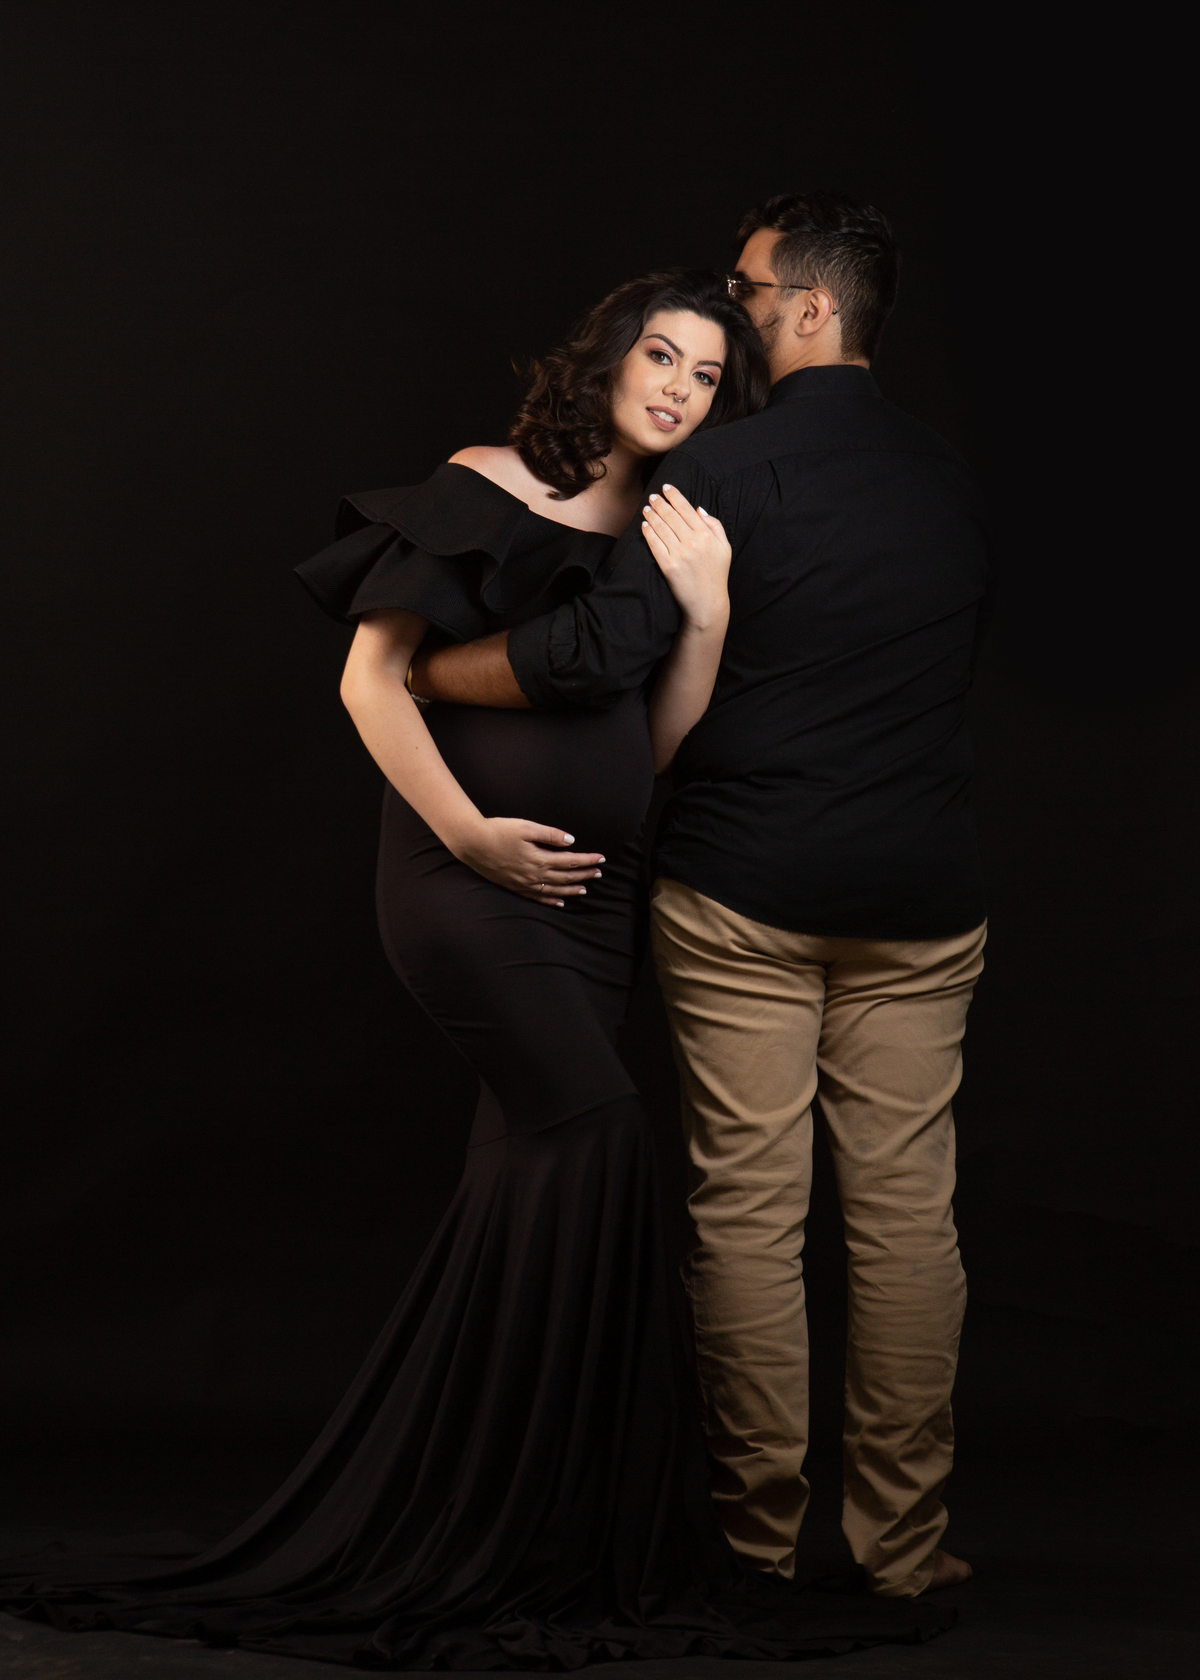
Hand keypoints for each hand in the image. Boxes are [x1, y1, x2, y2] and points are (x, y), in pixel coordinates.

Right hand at [451, 817, 603, 905]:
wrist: (472, 843)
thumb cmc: (498, 831)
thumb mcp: (526, 827)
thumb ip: (550, 834)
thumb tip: (571, 841)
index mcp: (539, 858)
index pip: (570, 861)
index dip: (587, 860)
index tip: (601, 858)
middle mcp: (534, 875)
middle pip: (565, 876)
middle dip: (584, 875)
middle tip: (599, 873)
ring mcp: (524, 883)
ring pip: (554, 889)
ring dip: (571, 889)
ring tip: (585, 889)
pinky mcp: (515, 887)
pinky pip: (537, 897)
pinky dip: (551, 900)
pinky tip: (560, 902)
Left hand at [642, 483, 730, 630]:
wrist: (707, 602)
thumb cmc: (716, 574)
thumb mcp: (725, 548)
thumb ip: (715, 525)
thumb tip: (699, 509)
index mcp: (706, 535)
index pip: (687, 509)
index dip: (675, 496)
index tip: (667, 488)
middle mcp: (692, 542)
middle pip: (671, 516)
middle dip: (660, 503)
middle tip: (653, 496)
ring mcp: (679, 554)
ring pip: (661, 528)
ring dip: (652, 515)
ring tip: (647, 508)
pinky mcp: (668, 566)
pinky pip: (655, 544)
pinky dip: (648, 532)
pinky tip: (645, 525)